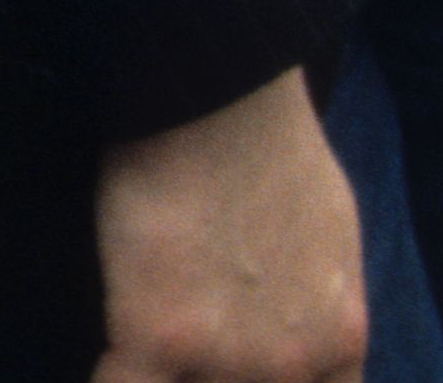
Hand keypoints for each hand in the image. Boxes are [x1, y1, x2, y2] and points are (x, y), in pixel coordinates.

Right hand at [93, 69, 362, 382]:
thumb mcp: (330, 231)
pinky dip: (108, 381)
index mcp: (338, 339)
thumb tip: (302, 311)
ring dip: (155, 375)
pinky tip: (104, 358)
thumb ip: (320, 295)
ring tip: (131, 344)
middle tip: (178, 349)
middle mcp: (293, 364)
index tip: (219, 364)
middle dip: (206, 377)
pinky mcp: (160, 336)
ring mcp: (229, 357)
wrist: (224, 89)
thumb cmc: (269, 138)